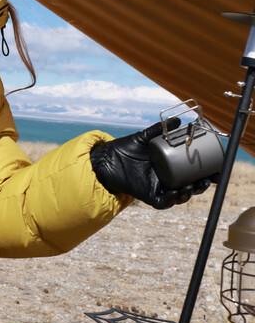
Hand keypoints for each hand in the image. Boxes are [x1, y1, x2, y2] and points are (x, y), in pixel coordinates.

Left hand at [89, 120, 214, 208]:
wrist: (106, 158)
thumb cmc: (125, 148)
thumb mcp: (144, 137)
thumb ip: (159, 129)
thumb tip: (178, 121)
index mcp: (169, 165)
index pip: (192, 171)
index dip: (206, 173)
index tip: (217, 170)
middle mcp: (165, 178)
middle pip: (190, 185)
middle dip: (201, 185)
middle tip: (206, 180)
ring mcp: (157, 187)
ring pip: (179, 195)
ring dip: (188, 193)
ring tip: (191, 187)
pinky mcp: (147, 194)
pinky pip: (161, 201)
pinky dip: (170, 200)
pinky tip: (175, 195)